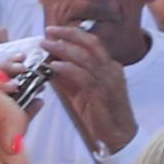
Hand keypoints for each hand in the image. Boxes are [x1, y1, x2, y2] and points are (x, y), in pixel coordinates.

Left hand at [35, 21, 136, 158]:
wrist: (117, 134)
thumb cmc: (99, 112)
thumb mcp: (80, 91)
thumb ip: (68, 77)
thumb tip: (49, 64)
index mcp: (108, 66)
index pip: (92, 43)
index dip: (73, 34)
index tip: (53, 30)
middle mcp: (111, 70)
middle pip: (91, 44)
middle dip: (68, 35)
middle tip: (48, 31)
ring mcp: (109, 81)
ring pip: (86, 58)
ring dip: (64, 49)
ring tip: (46, 46)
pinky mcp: (102, 94)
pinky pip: (84, 77)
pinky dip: (68, 69)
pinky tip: (54, 66)